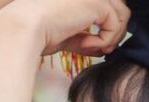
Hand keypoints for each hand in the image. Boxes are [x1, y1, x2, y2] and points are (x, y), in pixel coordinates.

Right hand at [3, 0, 129, 56]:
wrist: (25, 27)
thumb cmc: (37, 32)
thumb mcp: (66, 34)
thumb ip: (85, 37)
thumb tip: (103, 48)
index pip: (106, 5)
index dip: (106, 26)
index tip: (95, 46)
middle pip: (119, 7)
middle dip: (115, 31)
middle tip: (101, 50)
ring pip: (122, 15)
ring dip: (111, 37)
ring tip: (90, 48)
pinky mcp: (98, 2)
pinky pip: (115, 25)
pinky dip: (104, 41)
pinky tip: (85, 45)